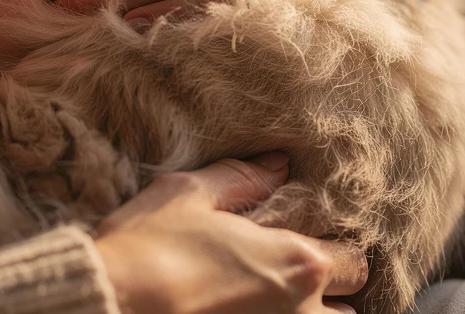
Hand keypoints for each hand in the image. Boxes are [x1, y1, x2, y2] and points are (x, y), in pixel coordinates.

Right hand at [95, 153, 367, 313]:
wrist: (110, 305)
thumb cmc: (148, 247)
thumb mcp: (188, 195)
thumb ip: (241, 180)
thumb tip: (278, 165)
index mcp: (296, 263)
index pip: (354, 261)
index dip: (337, 249)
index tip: (312, 241)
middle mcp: (302, 313)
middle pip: (352, 310)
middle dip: (333, 294)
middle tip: (294, 276)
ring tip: (276, 300)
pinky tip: (250, 311)